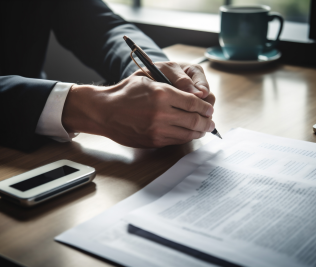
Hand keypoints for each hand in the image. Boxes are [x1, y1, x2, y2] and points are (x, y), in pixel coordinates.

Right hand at [62, 70, 214, 147]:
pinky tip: (189, 133)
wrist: (104, 112)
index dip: (205, 107)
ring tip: (204, 128)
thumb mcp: (149, 80)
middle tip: (211, 121)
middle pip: (195, 120)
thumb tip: (196, 98)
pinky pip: (176, 141)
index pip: (194, 103)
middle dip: (207, 121)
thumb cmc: (125, 93)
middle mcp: (162, 113)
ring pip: (188, 133)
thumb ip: (172, 87)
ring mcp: (157, 130)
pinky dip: (186, 137)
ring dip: (200, 131)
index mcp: (162, 94)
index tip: (209, 108)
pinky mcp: (154, 141)